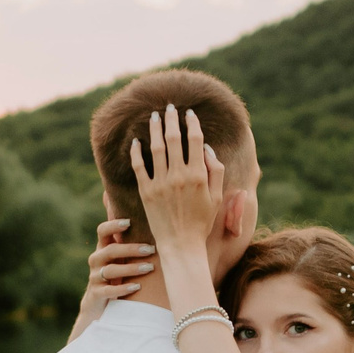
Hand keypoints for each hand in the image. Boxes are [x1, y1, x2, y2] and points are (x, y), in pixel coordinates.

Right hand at [70, 218, 154, 339]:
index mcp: (102, 248)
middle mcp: (96, 260)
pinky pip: (108, 290)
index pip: (102, 231)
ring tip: (149, 268)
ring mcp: (94, 277)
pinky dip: (123, 288)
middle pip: (110, 250)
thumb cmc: (115, 276)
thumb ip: (127, 243)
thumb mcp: (118, 258)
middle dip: (131, 249)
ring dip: (131, 268)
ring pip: (110, 270)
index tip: (129, 222)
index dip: (113, 225)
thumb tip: (147, 223)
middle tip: (150, 249)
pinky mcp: (97, 293)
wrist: (97, 304)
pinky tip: (137, 287)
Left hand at [129, 106, 224, 257]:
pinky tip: (136, 141)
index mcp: (198, 175)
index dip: (192, 123)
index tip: (190, 113)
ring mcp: (161, 183)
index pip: (195, 140)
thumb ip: (215, 171)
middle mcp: (178, 175)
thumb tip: (206, 148)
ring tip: (154, 116)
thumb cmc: (201, 222)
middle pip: (173, 138)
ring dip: (155, 128)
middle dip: (172, 119)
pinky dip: (136, 151)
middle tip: (170, 107)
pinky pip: (139, 166)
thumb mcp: (217, 197)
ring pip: (156, 147)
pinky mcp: (146, 191)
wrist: (181, 245)